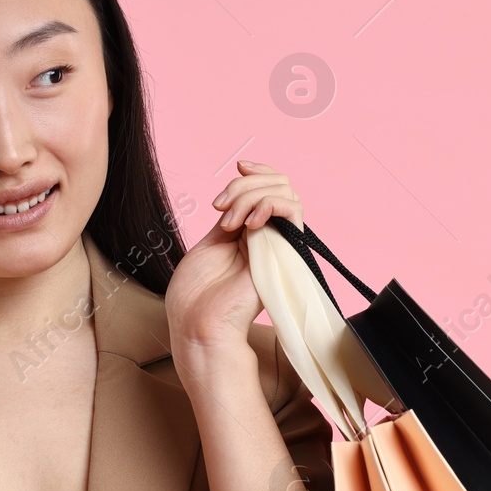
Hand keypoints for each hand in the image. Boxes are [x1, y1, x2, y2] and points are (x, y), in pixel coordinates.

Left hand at [164, 160, 303, 351]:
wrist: (199, 325)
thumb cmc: (197, 295)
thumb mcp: (210, 243)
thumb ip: (231, 216)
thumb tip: (241, 189)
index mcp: (249, 233)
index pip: (269, 186)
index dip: (257, 171)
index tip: (238, 166)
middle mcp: (267, 236)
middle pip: (277, 183)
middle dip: (245, 185)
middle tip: (221, 210)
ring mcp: (277, 243)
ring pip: (285, 191)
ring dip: (251, 196)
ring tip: (229, 223)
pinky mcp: (285, 253)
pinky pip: (292, 210)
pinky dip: (268, 205)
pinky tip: (247, 225)